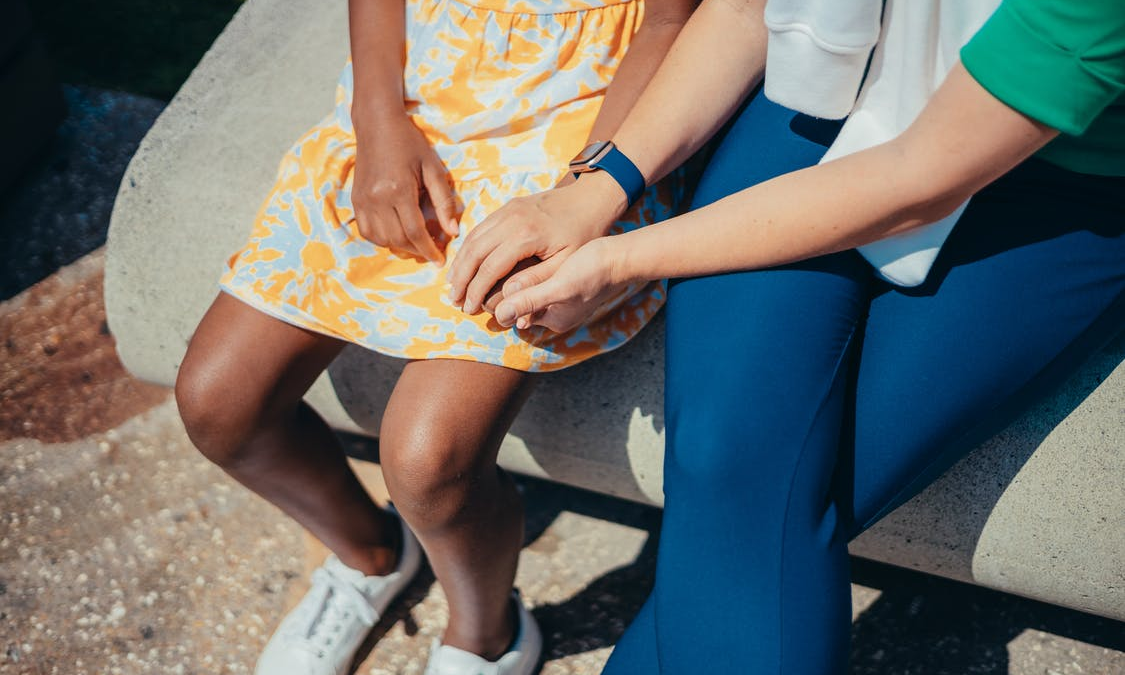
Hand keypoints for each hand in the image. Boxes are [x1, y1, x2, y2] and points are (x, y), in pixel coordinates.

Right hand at [351, 114, 458, 263]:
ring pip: (381, 239)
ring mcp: (363, 201)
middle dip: (417, 251)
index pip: (415, 232)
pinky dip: (382, 239)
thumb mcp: (433, 168)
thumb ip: (443, 201)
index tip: (440, 261)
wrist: (377, 125)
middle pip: (398, 239)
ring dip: (400, 247)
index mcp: (398, 190)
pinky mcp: (356, 201)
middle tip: (432, 252)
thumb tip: (453, 232)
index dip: (429, 250)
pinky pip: (367, 232)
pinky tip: (396, 234)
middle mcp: (377, 199)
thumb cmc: (410, 143)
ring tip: (417, 243)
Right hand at [446, 170, 627, 314]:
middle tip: (454, 300)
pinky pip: (481, 227)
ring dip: (460, 262)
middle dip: (461, 278)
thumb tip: (509, 300)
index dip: (476, 290)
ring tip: (453, 285)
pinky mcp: (508, 206)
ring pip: (473, 237)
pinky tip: (464, 263)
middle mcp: (511, 219)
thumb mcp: (566, 263)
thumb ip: (536, 281)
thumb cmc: (583, 234)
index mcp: (526, 235)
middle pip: (474, 251)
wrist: (590, 199)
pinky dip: (468, 247)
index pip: (490, 267)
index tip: (469, 309)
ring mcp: (507, 210)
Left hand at [492, 237, 625, 332]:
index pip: (513, 313)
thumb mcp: (559, 286)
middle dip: (506, 287)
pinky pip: (538, 281)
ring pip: (527, 291)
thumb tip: (499, 316)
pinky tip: (526, 252)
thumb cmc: (593, 270)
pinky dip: (530, 271)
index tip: (487, 272)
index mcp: (552, 320)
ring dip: (517, 277)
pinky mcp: (565, 286)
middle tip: (492, 262)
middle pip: (519, 303)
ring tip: (506, 255)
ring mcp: (561, 300)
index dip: (497, 295)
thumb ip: (530, 301)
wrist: (622, 257)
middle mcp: (555, 314)